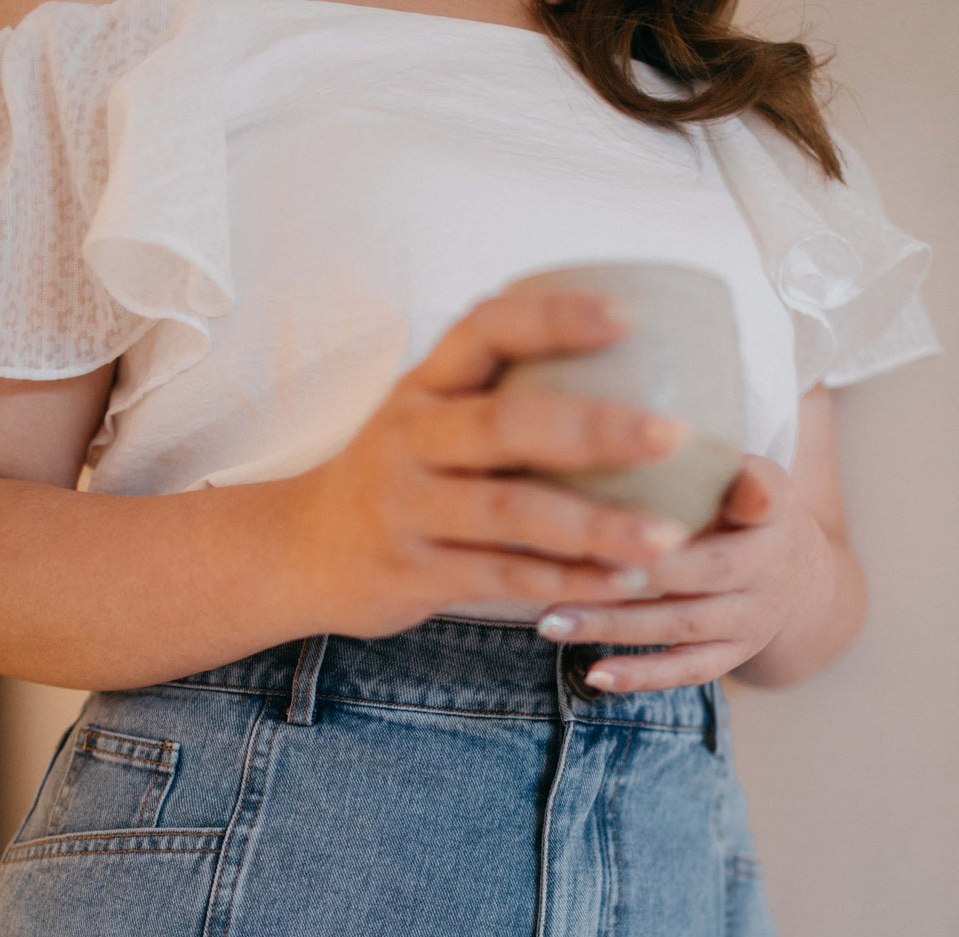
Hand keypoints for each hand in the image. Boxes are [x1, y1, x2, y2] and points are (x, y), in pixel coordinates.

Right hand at [285, 284, 694, 638]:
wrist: (299, 551)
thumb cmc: (397, 477)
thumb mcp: (428, 416)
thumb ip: (500, 394)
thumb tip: (629, 364)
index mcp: (424, 385)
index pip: (486, 329)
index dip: (556, 318)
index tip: (628, 316)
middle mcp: (410, 438)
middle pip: (508, 424)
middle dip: (597, 429)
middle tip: (674, 435)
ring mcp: (407, 507)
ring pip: (512, 512)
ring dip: (595, 525)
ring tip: (668, 537)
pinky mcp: (411, 572)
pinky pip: (501, 576)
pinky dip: (565, 581)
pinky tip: (619, 582)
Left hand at [534, 454, 830, 691]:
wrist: (800, 579)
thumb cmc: (738, 507)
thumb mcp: (739, 467)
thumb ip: (700, 452)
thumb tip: (618, 413)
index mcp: (772, 505)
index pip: (763, 492)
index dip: (745, 491)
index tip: (706, 491)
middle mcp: (768, 565)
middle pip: (701, 569)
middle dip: (632, 570)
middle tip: (564, 562)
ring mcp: (752, 617)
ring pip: (680, 625)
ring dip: (613, 625)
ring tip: (548, 622)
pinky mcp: (734, 656)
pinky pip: (686, 672)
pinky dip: (640, 675)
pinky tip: (592, 674)